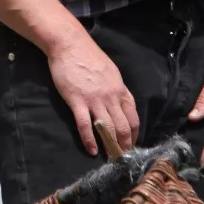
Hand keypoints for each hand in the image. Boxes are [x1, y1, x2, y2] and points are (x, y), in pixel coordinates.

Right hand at [47, 32, 137, 156]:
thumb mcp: (110, 72)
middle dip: (124, 145)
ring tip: (110, 158)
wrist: (69, 44)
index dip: (134, 134)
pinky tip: (91, 150)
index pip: (133, 118)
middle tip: (122, 157)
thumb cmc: (88, 56)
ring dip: (110, 146)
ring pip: (107, 129)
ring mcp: (94, 100)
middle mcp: (111, 97)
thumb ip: (116, 89)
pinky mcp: (77, 101)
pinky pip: (85, 125)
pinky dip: (89, 140)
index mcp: (120, 90)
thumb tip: (121, 103)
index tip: (132, 144)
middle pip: (123, 127)